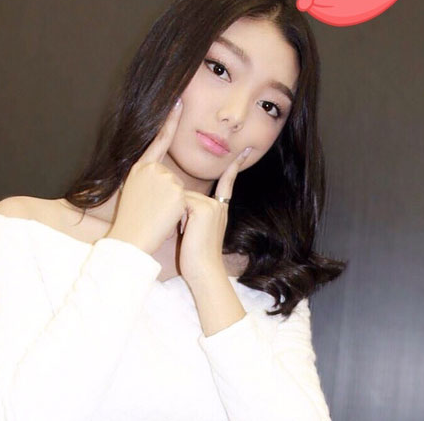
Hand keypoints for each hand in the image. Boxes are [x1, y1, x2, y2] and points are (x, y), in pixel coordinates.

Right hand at [106, 98, 186, 254]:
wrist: (131, 239)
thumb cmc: (133, 221)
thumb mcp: (136, 193)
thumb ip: (151, 180)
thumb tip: (167, 179)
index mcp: (140, 168)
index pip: (159, 140)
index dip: (170, 120)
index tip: (178, 100)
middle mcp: (151, 169)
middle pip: (173, 177)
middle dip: (170, 196)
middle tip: (152, 211)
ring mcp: (165, 178)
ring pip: (181, 189)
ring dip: (174, 205)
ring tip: (156, 215)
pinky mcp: (177, 191)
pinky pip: (186, 200)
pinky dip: (180, 211)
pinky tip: (166, 217)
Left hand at [177, 146, 251, 283]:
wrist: (204, 271)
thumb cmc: (197, 258)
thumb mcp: (199, 232)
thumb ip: (197, 215)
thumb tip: (184, 205)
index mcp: (221, 210)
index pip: (227, 183)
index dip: (235, 167)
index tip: (246, 151)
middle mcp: (219, 206)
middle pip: (190, 195)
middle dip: (181, 212)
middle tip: (186, 235)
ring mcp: (212, 206)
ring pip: (183, 198)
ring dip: (177, 216)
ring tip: (186, 236)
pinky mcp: (203, 208)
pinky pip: (181, 202)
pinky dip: (177, 216)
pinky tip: (183, 232)